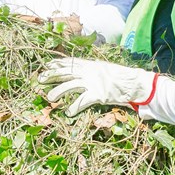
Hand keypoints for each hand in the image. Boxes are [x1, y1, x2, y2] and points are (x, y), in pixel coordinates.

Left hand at [38, 57, 155, 116]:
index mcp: (90, 64)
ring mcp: (92, 82)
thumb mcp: (104, 69)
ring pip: (70, 86)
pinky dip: (74, 108)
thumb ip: (92, 71)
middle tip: (40, 79)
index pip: (70, 61)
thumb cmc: (121, 77)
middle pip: (66, 72)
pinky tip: (68, 112)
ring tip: (50, 98)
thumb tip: (83, 72)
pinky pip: (82, 101)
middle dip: (52, 75)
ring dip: (58, 92)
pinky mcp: (97, 94)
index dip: (57, 63)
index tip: (47, 64)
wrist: (135, 83)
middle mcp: (89, 71)